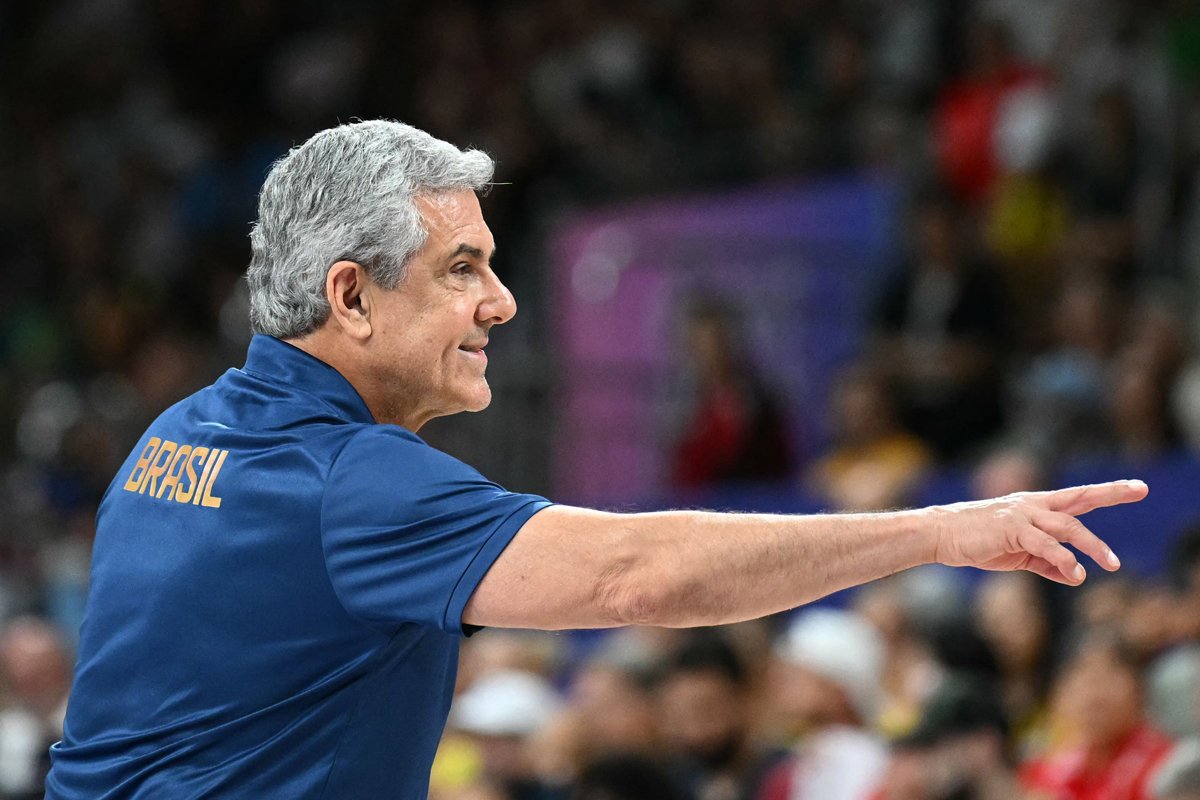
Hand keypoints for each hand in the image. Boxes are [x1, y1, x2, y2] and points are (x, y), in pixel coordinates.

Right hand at [929, 480, 1147, 584]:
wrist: (939, 536)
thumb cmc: (976, 543)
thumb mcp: (1017, 555)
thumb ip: (1047, 562)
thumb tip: (1074, 575)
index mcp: (1034, 506)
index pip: (1076, 497)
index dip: (1106, 492)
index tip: (1135, 487)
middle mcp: (1032, 505)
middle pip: (1079, 497)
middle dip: (1110, 493)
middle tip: (1141, 489)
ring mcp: (1022, 515)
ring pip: (1067, 526)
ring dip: (1092, 545)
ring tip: (1112, 564)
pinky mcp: (1012, 530)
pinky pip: (1045, 545)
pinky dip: (1064, 560)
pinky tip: (1076, 573)